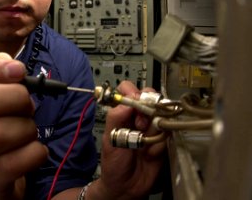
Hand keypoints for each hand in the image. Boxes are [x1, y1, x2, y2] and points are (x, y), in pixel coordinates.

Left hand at [97, 81, 165, 199]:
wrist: (127, 187)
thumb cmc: (114, 163)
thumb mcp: (109, 139)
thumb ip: (115, 117)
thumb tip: (127, 100)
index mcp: (123, 113)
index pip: (130, 90)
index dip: (134, 93)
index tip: (135, 102)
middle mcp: (139, 117)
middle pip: (151, 98)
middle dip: (147, 110)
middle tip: (140, 125)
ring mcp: (153, 127)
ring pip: (162, 115)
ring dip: (153, 130)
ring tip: (143, 144)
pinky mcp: (165, 140)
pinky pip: (169, 133)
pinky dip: (160, 143)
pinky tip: (151, 153)